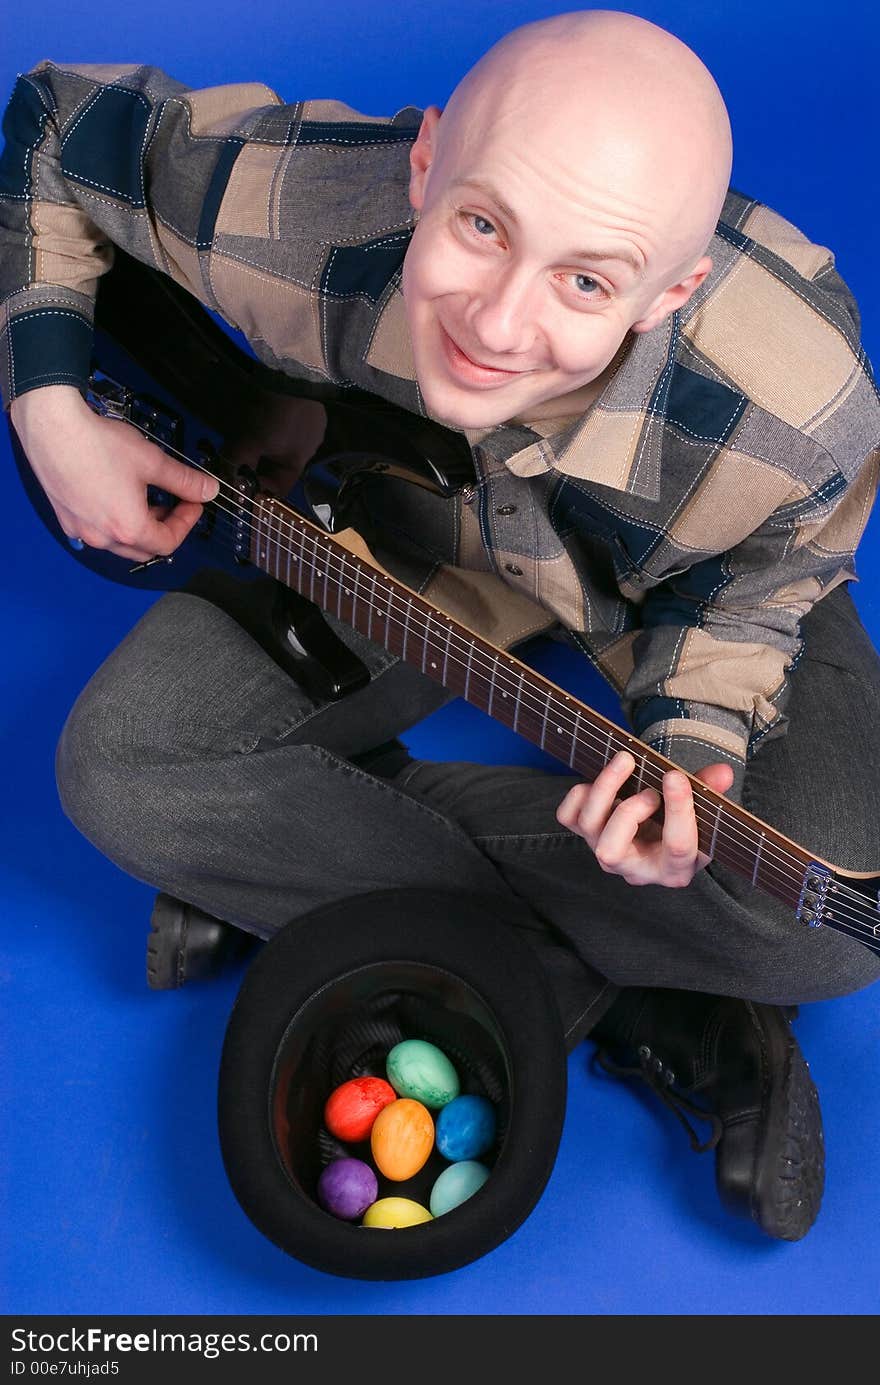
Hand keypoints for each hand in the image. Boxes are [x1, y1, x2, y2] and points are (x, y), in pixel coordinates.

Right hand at [11, 385, 218, 561]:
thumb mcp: (152, 462)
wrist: (52, 427)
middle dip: (163, 527)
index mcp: (128, 528)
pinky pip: (96, 531)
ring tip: (144, 496)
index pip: (169, 543)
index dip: (187, 523)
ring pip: (119, 543)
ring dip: (138, 526)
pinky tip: (115, 495)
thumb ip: (184, 481)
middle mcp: (102, 537)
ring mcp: (80, 530)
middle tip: (172, 503)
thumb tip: (206, 489)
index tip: (192, 504)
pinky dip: (112, 521)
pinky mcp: (65, 518)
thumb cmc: (95, 444)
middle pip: (145, 548)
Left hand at [222, 391, 326, 498]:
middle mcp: (310, 447)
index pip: (278, 489)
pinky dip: (274, 423)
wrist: (293, 371)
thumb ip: (236, 461)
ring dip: (264, 442)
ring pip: (283, 442)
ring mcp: (312, 425)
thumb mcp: (249, 441)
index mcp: (299, 462)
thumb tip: (226, 477)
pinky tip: (262, 412)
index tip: (238, 480)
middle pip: (278, 465)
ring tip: (246, 431)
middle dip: (257, 462)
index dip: (258, 488)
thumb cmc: (273, 413)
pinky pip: (288, 423)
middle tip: (236, 455)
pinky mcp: (309, 405)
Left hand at [555, 749, 734, 887]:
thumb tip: (723, 773)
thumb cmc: (685, 825)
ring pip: (588, 827)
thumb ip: (711, 793)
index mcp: (675, 868)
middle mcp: (636, 867)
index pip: (677, 847)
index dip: (678, 810)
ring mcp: (607, 852)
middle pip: (611, 851)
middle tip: (650, 789)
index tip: (675, 777)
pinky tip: (602, 781)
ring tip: (627, 763)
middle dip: (628, 812)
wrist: (663, 834)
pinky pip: (568, 816)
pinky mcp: (587, 835)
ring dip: (606, 790)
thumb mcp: (706, 813)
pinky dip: (580, 794)